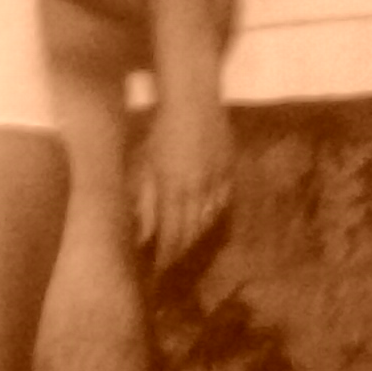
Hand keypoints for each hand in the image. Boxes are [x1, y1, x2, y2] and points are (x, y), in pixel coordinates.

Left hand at [135, 98, 233, 269]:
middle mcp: (199, 191)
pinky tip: (208, 219)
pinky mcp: (229, 169)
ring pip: (209, 219)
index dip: (166, 257)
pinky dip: (214, 214)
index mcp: (174, 190)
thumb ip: (143, 200)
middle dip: (181, 250)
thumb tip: (141, 234)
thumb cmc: (159, 128)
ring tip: (187, 246)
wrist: (193, 98)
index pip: (172, 236)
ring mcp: (217, 181)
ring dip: (197, 235)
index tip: (160, 272)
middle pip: (192, 231)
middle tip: (172, 262)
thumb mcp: (142, 163)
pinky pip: (224, 201)